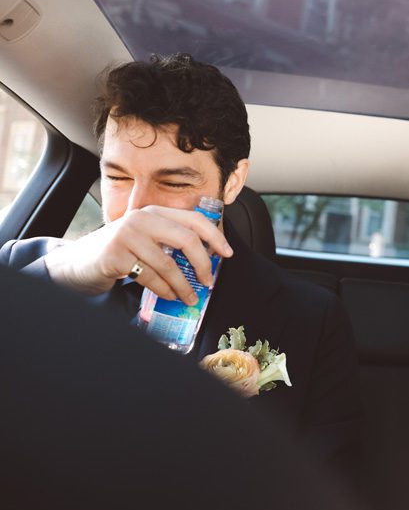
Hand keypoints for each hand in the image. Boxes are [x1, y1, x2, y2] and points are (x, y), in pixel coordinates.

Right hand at [45, 205, 232, 303]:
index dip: (215, 236)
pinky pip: (150, 277)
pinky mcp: (116, 255)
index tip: (227, 254)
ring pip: (168, 264)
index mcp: (154, 212)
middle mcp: (141, 218)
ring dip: (183, 285)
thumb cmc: (121, 252)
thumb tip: (208, 259)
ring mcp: (127, 235)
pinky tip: (170, 296)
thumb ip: (171, 241)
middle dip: (203, 264)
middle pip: (186, 239)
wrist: (79, 262)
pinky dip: (164, 290)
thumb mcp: (147, 239)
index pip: (194, 219)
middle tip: (209, 281)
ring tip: (190, 297)